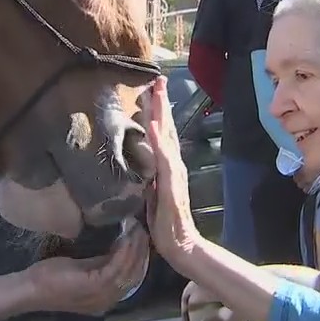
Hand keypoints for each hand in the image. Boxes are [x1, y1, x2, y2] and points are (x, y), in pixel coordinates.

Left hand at [23, 224, 149, 315]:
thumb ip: (102, 263)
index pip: (132, 277)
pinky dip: (124, 250)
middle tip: (144, 228)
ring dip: (135, 247)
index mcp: (107, 297)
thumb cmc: (51, 279)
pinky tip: (126, 236)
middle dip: (141, 249)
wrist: (30, 290)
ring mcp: (103, 295)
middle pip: (135, 273)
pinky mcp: (95, 286)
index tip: (142, 236)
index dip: (140, 256)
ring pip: (129, 269)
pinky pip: (117, 266)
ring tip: (138, 228)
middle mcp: (110, 300)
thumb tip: (120, 247)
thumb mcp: (83, 270)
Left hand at [143, 76, 202, 261]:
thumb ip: (148, 175)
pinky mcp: (171, 183)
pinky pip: (163, 158)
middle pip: (166, 127)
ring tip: (155, 91)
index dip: (157, 110)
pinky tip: (153, 125)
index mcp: (167, 164)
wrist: (179, 243)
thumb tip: (140, 162)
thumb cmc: (164, 221)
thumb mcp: (151, 192)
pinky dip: (158, 140)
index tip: (151, 88)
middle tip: (156, 77)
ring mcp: (173, 171)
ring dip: (160, 113)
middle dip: (160, 102)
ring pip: (166, 136)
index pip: (161, 132)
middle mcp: (173, 163)